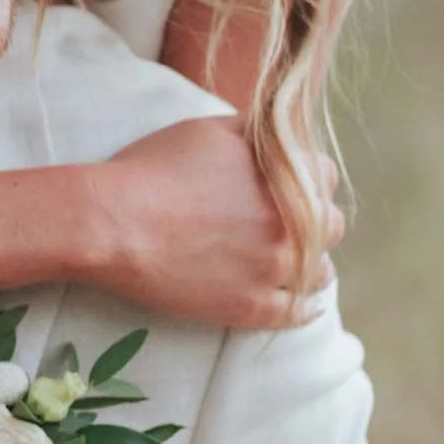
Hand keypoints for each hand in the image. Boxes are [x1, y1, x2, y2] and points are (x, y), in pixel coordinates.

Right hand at [83, 117, 339, 330]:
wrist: (113, 222)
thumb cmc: (154, 168)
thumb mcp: (210, 130)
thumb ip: (257, 134)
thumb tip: (281, 137)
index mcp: (286, 181)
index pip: (325, 175)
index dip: (308, 176)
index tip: (290, 183)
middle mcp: (292, 227)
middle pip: (330, 225)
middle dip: (314, 220)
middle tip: (284, 220)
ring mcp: (272, 272)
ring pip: (319, 273)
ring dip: (309, 263)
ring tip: (288, 261)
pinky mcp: (249, 308)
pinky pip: (296, 314)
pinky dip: (304, 307)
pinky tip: (303, 303)